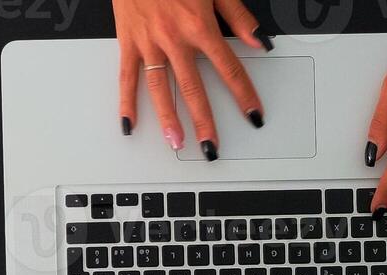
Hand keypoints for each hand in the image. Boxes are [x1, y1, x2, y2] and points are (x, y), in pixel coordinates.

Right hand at [113, 0, 269, 155]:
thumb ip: (238, 15)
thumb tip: (260, 40)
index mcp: (200, 25)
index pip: (229, 68)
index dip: (244, 94)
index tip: (253, 115)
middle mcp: (175, 38)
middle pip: (193, 88)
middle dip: (205, 121)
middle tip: (211, 147)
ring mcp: (149, 42)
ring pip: (160, 88)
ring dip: (169, 120)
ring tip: (177, 143)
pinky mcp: (127, 40)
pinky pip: (127, 76)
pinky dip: (126, 102)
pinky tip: (130, 123)